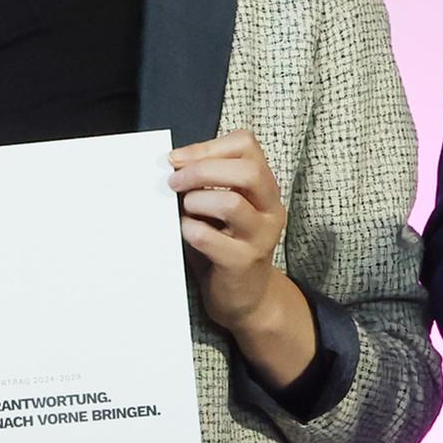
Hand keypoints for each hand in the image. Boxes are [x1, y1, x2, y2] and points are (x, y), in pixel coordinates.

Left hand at [171, 130, 297, 333]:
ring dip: (196, 201)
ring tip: (185, 211)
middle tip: (174, 182)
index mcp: (264, 187)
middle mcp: (270, 209)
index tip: (177, 159)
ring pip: (230, 203)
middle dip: (201, 169)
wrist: (246, 297)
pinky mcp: (242, 262)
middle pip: (246, 171)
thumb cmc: (226, 245)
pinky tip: (186, 233)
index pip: (247, 145)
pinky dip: (189, 230)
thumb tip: (173, 162)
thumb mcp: (223, 207)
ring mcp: (260, 237)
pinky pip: (208, 237)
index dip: (208, 146)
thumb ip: (208, 183)